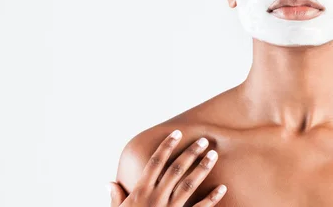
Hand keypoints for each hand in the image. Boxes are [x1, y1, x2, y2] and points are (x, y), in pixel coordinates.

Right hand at [107, 129, 226, 206]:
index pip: (155, 163)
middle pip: (176, 170)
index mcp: (140, 192)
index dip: (166, 146)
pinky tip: (222, 188)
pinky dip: (212, 199)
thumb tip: (109, 183)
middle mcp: (156, 198)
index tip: (178, 133)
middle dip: (190, 153)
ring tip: (214, 155)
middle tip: (204, 140)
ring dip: (202, 168)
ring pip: (189, 185)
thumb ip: (116, 198)